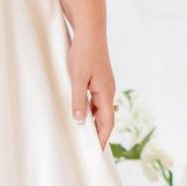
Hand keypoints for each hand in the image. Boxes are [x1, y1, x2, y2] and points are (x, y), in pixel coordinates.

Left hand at [68, 28, 115, 148]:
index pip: (107, 122)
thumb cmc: (83, 54)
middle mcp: (108, 91)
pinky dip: (92, 111)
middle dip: (99, 134)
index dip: (102, 138)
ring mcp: (104, 86)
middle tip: (90, 150)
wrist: (90, 32)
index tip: (96, 153)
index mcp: (106, 93)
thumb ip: (78, 100)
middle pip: (106, 118)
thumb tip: (80, 121)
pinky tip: (83, 114)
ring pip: (101, 110)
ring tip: (84, 136)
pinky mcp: (99, 80)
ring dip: (95, 123)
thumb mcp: (77, 78)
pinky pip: (97, 101)